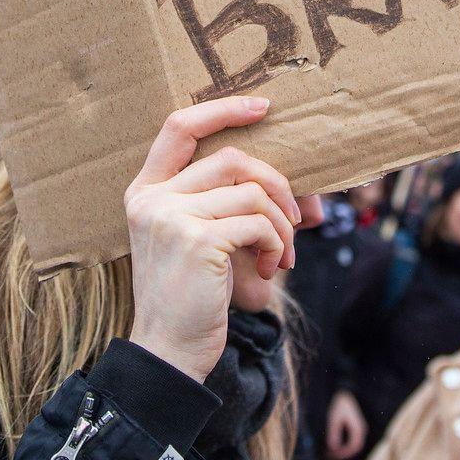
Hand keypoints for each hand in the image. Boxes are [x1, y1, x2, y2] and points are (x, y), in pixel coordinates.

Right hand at [125, 98, 297, 381]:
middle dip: (278, 185)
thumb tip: (313, 203)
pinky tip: (268, 271)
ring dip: (281, 225)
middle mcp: (152, 199)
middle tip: (296, 220)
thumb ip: (244, 210)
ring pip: (251, 192)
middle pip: (232, 159)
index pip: (179, 127)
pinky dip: (275, 245)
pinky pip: (257, 223)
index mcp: (146, 192)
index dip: (222, 110)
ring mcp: (170, 217)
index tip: (262, 107)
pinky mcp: (196, 240)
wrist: (170, 353)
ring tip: (282, 257)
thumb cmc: (195, 299)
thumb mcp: (212, 243)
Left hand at [326, 389, 367, 459]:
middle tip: (326, 456)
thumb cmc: (339, 402)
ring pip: (350, 443)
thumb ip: (334, 432)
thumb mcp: (334, 417)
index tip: (331, 456)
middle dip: (340, 453)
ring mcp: (357, 427)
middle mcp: (360, 429)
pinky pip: (348, 438)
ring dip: (339, 448)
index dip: (343, 454)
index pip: (354, 447)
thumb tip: (333, 447)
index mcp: (358, 428)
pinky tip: (329, 442)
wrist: (344, 388)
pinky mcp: (353, 425)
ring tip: (326, 450)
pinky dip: (340, 442)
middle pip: (353, 447)